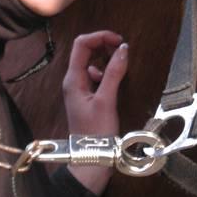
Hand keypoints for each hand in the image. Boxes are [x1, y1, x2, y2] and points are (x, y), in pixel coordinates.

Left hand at [61, 31, 127, 195]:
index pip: (82, 45)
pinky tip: (116, 81)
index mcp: (73, 79)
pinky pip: (96, 76)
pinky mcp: (87, 97)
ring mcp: (79, 89)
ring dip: (106, 58)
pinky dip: (107, 72)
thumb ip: (114, 73)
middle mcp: (73, 81)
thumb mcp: (106, 101)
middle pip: (85, 51)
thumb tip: (123, 49)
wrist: (91, 159)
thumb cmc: (96, 132)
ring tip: (122, 64)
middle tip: (123, 50)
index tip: (119, 41)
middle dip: (104, 45)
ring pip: (92, 62)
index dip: (100, 37)